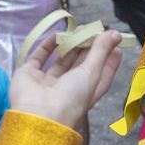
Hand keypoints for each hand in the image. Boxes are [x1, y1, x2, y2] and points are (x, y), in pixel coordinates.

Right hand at [8, 27, 122, 128]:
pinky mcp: (29, 76)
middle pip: (81, 65)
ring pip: (61, 61)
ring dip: (70, 45)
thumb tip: (116, 34)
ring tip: (78, 29)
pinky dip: (47, 46)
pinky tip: (57, 34)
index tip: (114, 40)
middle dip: (88, 47)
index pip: (101, 74)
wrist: (38, 114)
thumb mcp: (92, 73)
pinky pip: (39, 58)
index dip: (108, 58)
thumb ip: (102, 51)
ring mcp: (47, 83)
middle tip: (94, 29)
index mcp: (87, 93)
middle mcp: (67, 89)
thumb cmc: (71, 98)